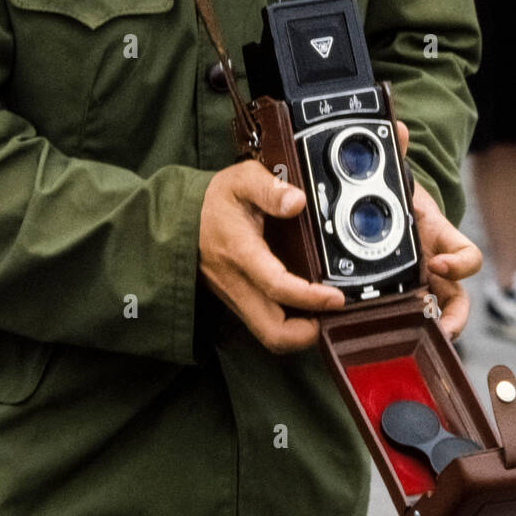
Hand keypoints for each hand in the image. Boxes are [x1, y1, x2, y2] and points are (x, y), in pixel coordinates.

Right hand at [199, 160, 344, 353]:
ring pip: (269, 335)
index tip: (336, 297)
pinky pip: (263, 325)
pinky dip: (288, 325)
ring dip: (299, 333)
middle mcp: (237, 283)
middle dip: (307, 334)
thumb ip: (270, 189)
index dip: (310, 298)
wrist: (178, 217)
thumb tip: (298, 201)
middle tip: (333, 314)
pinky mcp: (236, 301)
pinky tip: (306, 307)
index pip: (276, 286)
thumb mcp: (242, 180)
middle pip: (273, 332)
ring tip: (324, 312)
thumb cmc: (214, 199)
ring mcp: (235, 297)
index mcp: (241, 252)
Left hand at [396, 121, 482, 339]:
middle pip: (459, 298)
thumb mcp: (392, 174)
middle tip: (438, 326)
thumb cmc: (394, 193)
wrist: (380, 202)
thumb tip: (398, 127)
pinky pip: (406, 317)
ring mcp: (420, 283)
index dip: (460, 263)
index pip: (466, 254)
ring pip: (438, 315)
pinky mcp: (398, 293)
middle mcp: (435, 264)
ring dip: (432, 329)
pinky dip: (401, 329)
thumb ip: (395, 151)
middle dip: (455, 317)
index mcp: (438, 236)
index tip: (437, 265)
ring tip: (415, 342)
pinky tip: (383, 339)